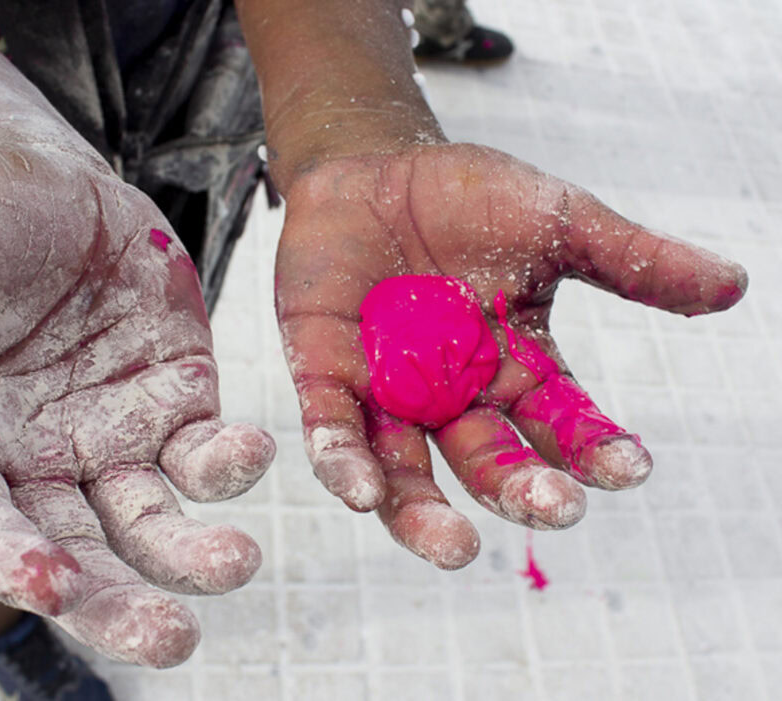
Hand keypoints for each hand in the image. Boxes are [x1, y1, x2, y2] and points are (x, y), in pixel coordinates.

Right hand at [0, 124, 274, 666]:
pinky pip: (201, 454)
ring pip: (146, 525)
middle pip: (73, 555)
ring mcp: (111, 440)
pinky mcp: (172, 406)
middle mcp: (36, 461)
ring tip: (234, 565)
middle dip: (114, 603)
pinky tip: (251, 450)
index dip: (4, 557)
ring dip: (188, 558)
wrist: (50, 181)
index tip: (47, 583)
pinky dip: (227, 463)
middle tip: (167, 640)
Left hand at [275, 142, 745, 568]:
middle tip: (556, 509)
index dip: (595, 450)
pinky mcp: (324, 375)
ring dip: (424, 515)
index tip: (630, 467)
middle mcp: (454, 395)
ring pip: (406, 473)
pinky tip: (361, 491)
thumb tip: (733, 285)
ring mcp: (387, 392)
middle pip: (488, 462)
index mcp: (517, 368)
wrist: (375, 166)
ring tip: (456, 547)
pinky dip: (345, 462)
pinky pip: (332, 431)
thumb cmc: (466, 196)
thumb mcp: (554, 222)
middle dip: (521, 488)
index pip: (564, 424)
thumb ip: (629, 258)